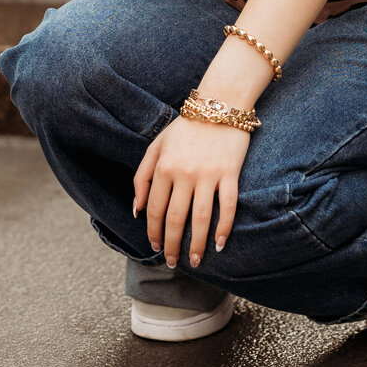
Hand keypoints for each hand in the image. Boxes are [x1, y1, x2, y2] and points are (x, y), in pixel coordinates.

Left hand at [133, 115, 249, 266]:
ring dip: (198, 244)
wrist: (219, 104)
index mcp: (164, 168)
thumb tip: (137, 210)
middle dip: (172, 244)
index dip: (155, 232)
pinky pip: (228, 206)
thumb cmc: (186, 127)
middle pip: (176, 219)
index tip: (156, 247)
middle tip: (173, 262)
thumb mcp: (156, 146)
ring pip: (201, 218)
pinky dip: (224, 227)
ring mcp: (208, 175)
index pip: (156, 210)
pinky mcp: (230, 174)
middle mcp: (184, 174)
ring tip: (196, 260)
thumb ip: (142, 177)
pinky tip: (220, 243)